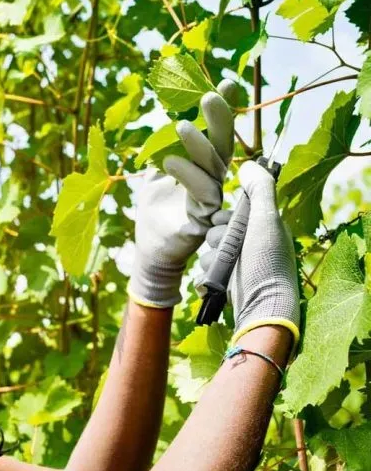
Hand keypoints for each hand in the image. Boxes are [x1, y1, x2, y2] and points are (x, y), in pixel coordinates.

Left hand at [128, 80, 235, 307]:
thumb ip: (163, 147)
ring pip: (214, 168)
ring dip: (198, 145)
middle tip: (210, 95)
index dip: (224, 111)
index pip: (218, 135)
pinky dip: (188, 176)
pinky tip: (169, 162)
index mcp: (205, 167)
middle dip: (220, 119)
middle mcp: (214, 181)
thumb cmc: (154, 210)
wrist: (149, 249)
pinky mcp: (204, 220)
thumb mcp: (154, 173)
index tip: (228, 81)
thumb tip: (169, 116)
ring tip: (179, 127)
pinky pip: (203, 195)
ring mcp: (212, 201)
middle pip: (223, 146)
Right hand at [199, 161, 299, 343]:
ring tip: (224, 270)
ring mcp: (237, 265)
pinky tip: (216, 283)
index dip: (224, 217)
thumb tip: (249, 163)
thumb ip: (260, 190)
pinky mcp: (225, 283)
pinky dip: (207, 278)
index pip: (231, 212)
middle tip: (227, 250)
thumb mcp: (267, 220)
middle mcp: (250, 245)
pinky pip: (205, 273)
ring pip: (208, 252)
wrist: (261, 307)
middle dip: (216, 240)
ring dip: (212, 260)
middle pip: (215, 230)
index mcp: (262, 228)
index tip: (226, 223)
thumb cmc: (267, 263)